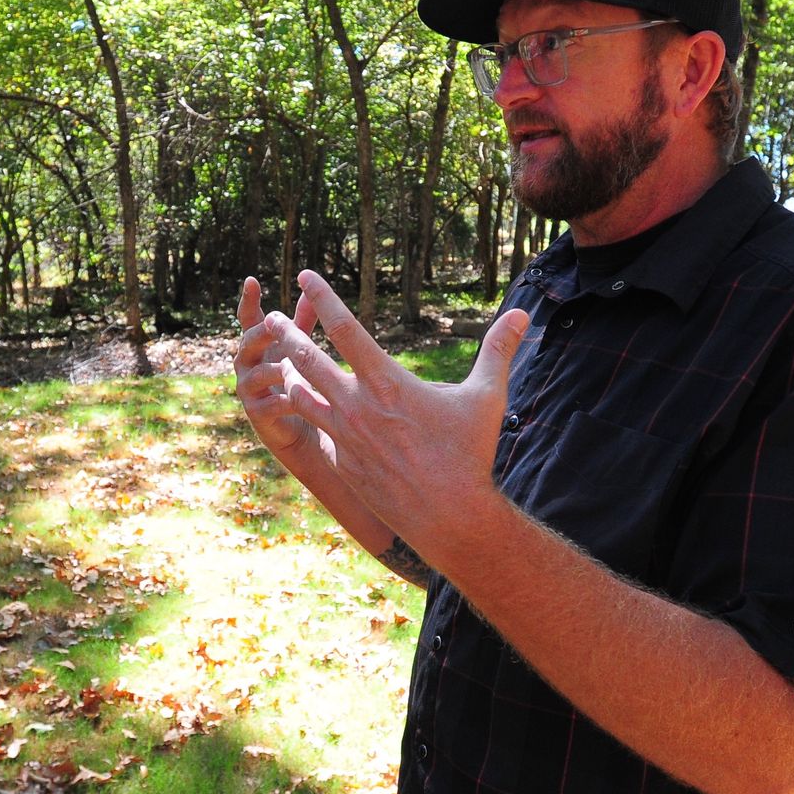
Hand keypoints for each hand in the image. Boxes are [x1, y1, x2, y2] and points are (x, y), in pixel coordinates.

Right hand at [234, 276, 334, 477]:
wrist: (296, 427)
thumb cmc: (295, 381)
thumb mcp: (297, 349)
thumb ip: (300, 323)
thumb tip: (310, 291)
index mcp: (257, 345)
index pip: (249, 319)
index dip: (248, 300)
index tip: (252, 280)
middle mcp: (247, 364)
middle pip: (249, 342)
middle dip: (262, 333)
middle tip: (275, 324)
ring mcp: (248, 389)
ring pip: (258, 373)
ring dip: (276, 367)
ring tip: (290, 366)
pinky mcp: (256, 413)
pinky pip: (269, 403)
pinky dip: (284, 398)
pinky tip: (300, 398)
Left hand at [251, 270, 527, 554]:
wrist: (449, 517)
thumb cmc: (470, 454)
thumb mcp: (487, 397)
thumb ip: (499, 351)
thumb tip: (524, 313)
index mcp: (387, 382)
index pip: (345, 329)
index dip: (324, 299)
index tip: (306, 276)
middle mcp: (358, 406)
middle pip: (309, 360)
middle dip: (287, 334)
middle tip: (269, 317)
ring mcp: (345, 436)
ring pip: (302, 397)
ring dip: (288, 376)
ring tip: (276, 362)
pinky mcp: (342, 462)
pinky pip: (317, 431)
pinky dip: (307, 414)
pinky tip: (302, 407)